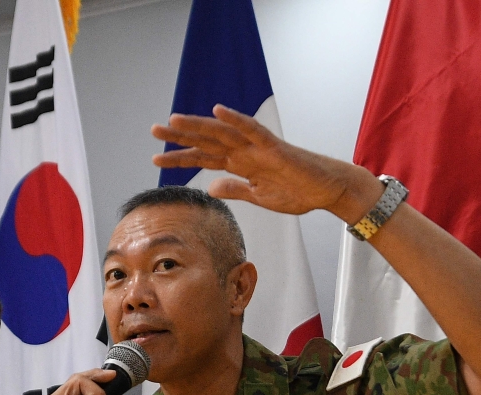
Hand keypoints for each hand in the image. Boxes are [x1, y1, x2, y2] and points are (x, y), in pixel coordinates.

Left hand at [152, 104, 382, 222]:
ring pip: (222, 132)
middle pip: (206, 141)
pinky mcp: (274, 146)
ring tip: (173, 120)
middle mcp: (245, 151)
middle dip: (180, 137)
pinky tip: (218, 111)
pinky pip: (252, 130)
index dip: (180, 158)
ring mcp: (258, 147)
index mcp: (240, 163)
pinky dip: (235, 119)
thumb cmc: (298, 192)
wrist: (328, 191)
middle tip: (153, 131)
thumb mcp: (258, 197)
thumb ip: (235, 189)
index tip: (155, 160)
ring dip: (198, 125)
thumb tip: (210, 187)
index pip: (203, 158)